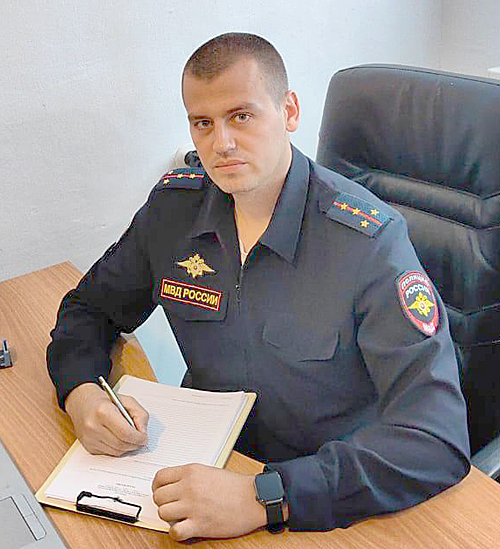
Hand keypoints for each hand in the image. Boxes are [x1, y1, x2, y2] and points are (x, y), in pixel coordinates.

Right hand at [65, 382, 148, 455]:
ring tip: (130, 438)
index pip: (125, 433)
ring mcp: (89, 438)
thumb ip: (140, 414)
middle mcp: (93, 426)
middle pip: (121, 444)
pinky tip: (118, 438)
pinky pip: (109, 453)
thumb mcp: (127, 400)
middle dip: (135, 444)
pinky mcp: (88, 447)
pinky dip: (117, 448)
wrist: (82, 403)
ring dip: (127, 447)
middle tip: (140, 439)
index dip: (138, 438)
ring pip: (116, 452)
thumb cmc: (105, 401)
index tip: (144, 437)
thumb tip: (143, 432)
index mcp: (103, 411)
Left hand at [152, 464, 266, 540]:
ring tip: (180, 516)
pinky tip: (184, 528)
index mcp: (191, 471)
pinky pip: (174, 531)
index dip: (158, 486)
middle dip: (163, 502)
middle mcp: (189, 487)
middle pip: (158, 496)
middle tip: (173, 505)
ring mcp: (192, 506)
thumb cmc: (235, 486)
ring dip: (169, 517)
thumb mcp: (208, 471)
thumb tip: (173, 485)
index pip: (160, 477)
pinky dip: (176, 532)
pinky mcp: (199, 524)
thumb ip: (189, 477)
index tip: (162, 491)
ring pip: (162, 513)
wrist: (253, 498)